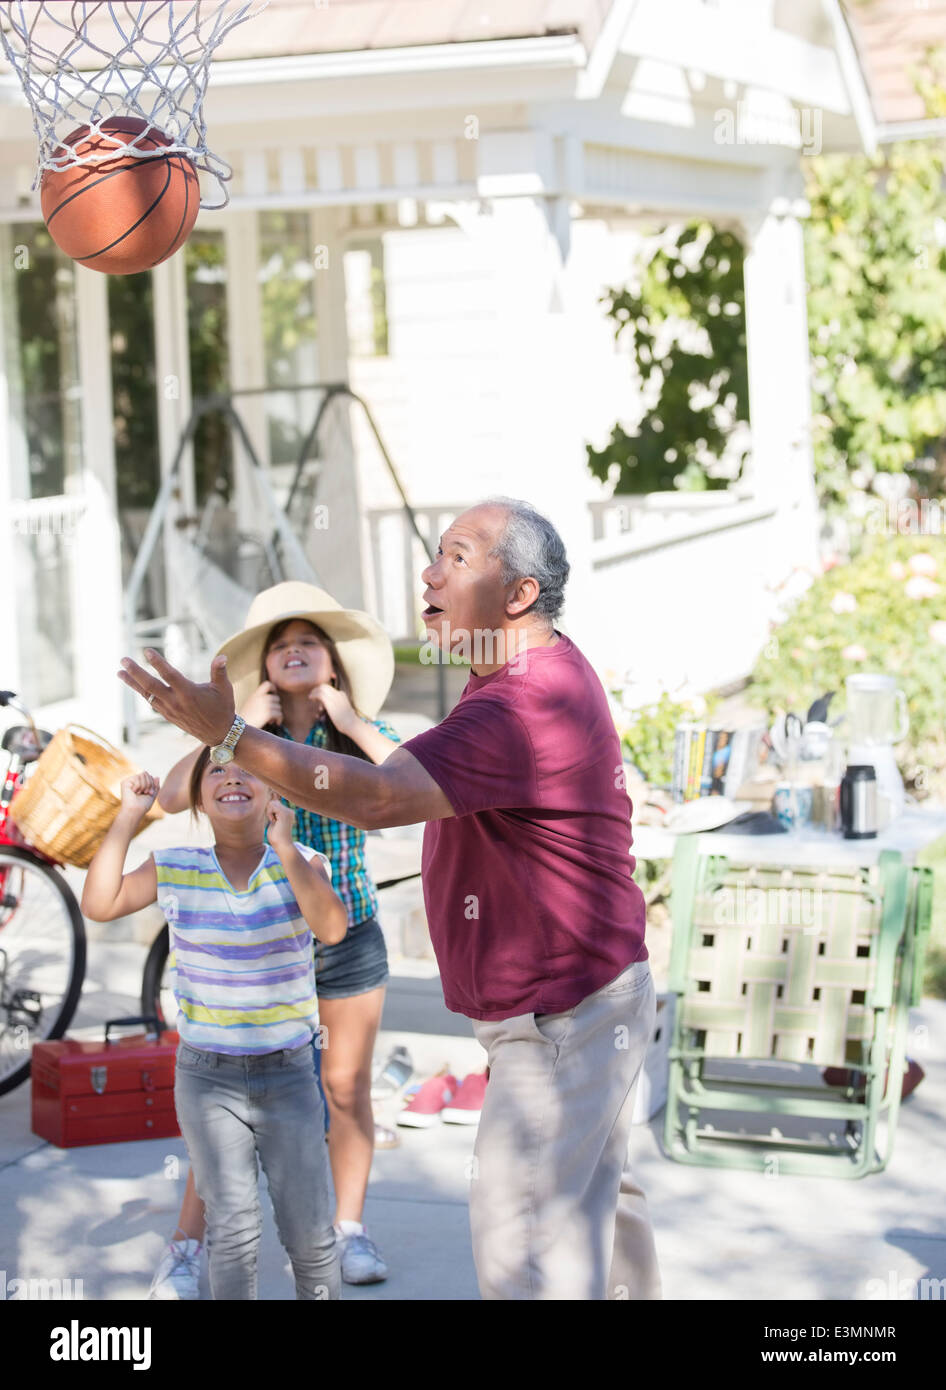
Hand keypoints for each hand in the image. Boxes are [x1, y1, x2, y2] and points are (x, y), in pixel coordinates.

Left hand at [118, 650, 234, 746]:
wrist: (219, 734)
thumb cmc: (223, 708)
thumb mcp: (225, 689)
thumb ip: (220, 672)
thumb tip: (222, 656)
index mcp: (189, 693)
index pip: (169, 675)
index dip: (157, 663)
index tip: (146, 651)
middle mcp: (176, 702)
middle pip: (151, 685)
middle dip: (135, 672)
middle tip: (123, 660)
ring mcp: (170, 710)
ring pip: (147, 695)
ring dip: (132, 683)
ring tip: (119, 672)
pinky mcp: (168, 715)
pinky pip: (151, 702)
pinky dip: (141, 692)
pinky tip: (134, 684)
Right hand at [120, 771, 159, 817]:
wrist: (136, 810)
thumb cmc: (143, 805)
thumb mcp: (153, 795)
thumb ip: (155, 786)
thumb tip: (157, 777)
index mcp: (140, 785)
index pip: (149, 776)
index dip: (152, 783)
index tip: (151, 793)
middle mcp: (134, 782)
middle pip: (146, 773)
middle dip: (149, 783)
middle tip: (146, 792)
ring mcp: (129, 782)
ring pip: (143, 774)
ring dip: (145, 785)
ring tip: (140, 793)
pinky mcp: (125, 782)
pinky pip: (137, 777)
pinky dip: (139, 786)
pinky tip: (134, 792)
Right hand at [242, 681, 282, 729]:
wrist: (239, 727)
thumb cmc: (245, 718)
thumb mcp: (250, 704)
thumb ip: (258, 699)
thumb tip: (271, 699)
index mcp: (255, 694)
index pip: (267, 684)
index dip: (273, 688)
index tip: (274, 694)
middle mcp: (261, 698)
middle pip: (276, 698)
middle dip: (275, 707)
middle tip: (271, 714)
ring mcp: (265, 705)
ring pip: (279, 707)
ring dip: (277, 715)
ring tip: (270, 720)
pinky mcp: (268, 713)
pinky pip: (280, 714)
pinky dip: (279, 719)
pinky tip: (276, 723)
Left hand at [266, 795, 295, 850]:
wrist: (282, 845)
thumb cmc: (276, 837)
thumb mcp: (274, 822)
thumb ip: (273, 813)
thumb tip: (270, 802)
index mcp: (288, 813)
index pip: (276, 803)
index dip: (270, 810)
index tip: (272, 819)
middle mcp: (290, 811)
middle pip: (273, 802)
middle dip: (269, 810)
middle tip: (272, 820)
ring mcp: (288, 812)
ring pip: (272, 803)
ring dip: (269, 812)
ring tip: (273, 821)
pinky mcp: (284, 813)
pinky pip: (272, 806)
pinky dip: (269, 813)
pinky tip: (273, 820)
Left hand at [309, 682, 354, 731]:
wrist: (351, 724)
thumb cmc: (347, 721)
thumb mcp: (343, 711)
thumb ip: (336, 707)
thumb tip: (327, 709)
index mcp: (342, 695)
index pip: (330, 689)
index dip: (322, 691)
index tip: (318, 697)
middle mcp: (338, 694)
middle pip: (325, 686)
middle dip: (317, 689)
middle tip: (312, 695)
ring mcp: (334, 697)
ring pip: (321, 688)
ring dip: (314, 692)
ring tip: (310, 697)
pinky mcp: (330, 702)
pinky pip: (319, 694)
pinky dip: (314, 695)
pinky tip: (311, 699)